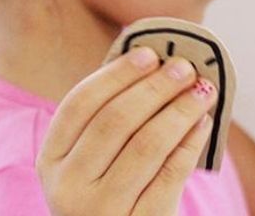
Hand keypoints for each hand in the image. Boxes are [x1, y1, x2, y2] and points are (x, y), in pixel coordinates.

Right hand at [35, 47, 217, 215]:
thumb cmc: (112, 193)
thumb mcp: (94, 163)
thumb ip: (114, 121)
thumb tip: (158, 65)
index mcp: (51, 160)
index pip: (79, 104)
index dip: (116, 75)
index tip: (149, 54)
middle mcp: (68, 186)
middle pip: (115, 121)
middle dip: (154, 87)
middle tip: (185, 67)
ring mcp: (102, 210)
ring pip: (146, 145)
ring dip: (179, 111)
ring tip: (202, 91)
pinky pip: (171, 174)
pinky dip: (190, 142)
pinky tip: (203, 123)